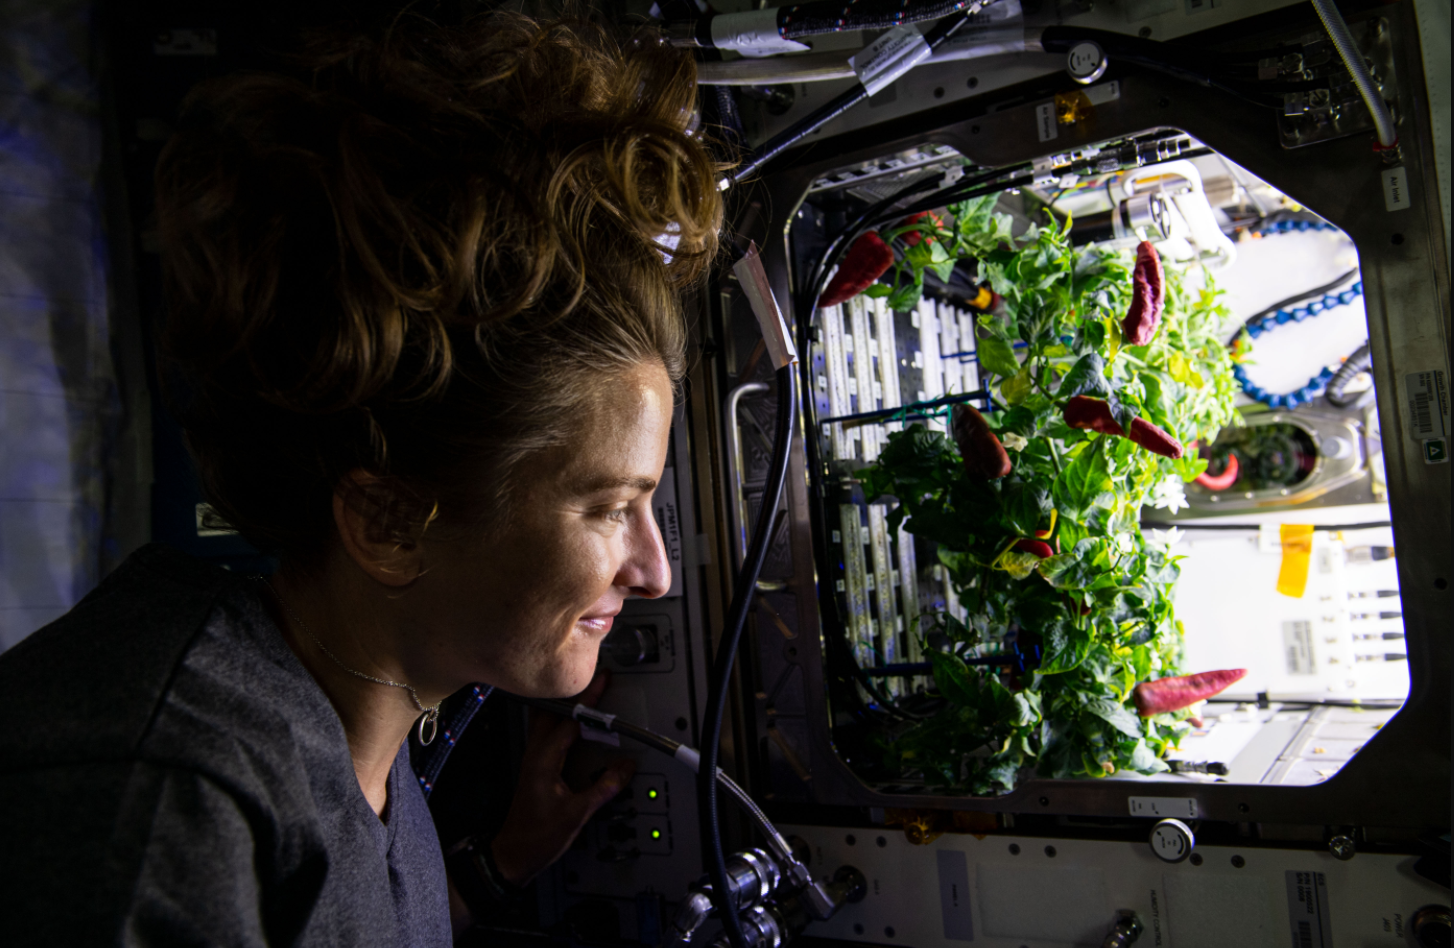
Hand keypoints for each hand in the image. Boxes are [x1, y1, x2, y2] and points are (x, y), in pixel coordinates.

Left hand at [489, 672, 635, 885]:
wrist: (513, 855)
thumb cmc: (536, 837)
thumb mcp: (577, 813)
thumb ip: (603, 788)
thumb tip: (624, 767)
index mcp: (543, 759)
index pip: (570, 719)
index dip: (589, 698)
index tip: (603, 680)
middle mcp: (535, 754)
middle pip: (551, 710)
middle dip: (573, 692)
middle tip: (594, 679)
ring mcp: (533, 760)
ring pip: (546, 719)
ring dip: (565, 705)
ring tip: (586, 694)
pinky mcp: (536, 768)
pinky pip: (548, 733)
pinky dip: (562, 721)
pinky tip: (575, 724)